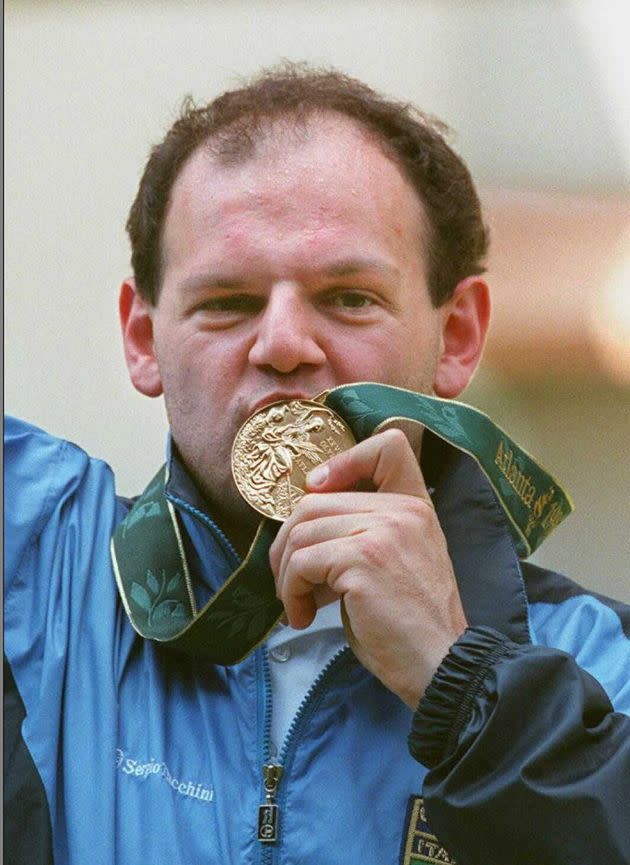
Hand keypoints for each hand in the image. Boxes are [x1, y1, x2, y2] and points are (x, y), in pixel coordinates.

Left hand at [269, 428, 466, 707]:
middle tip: (291, 583)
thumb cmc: (412, 627)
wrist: (442, 666)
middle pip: (315, 500)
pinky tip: (302, 617)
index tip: (318, 491)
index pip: (389, 445)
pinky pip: (301, 563)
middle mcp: (402, 510)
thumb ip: (362, 536)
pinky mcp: (362, 560)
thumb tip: (302, 536)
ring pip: (301, 531)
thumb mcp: (396, 564)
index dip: (343, 461)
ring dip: (285, 573)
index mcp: (416, 506)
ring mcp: (382, 532)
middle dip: (288, 543)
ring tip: (296, 604)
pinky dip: (290, 592)